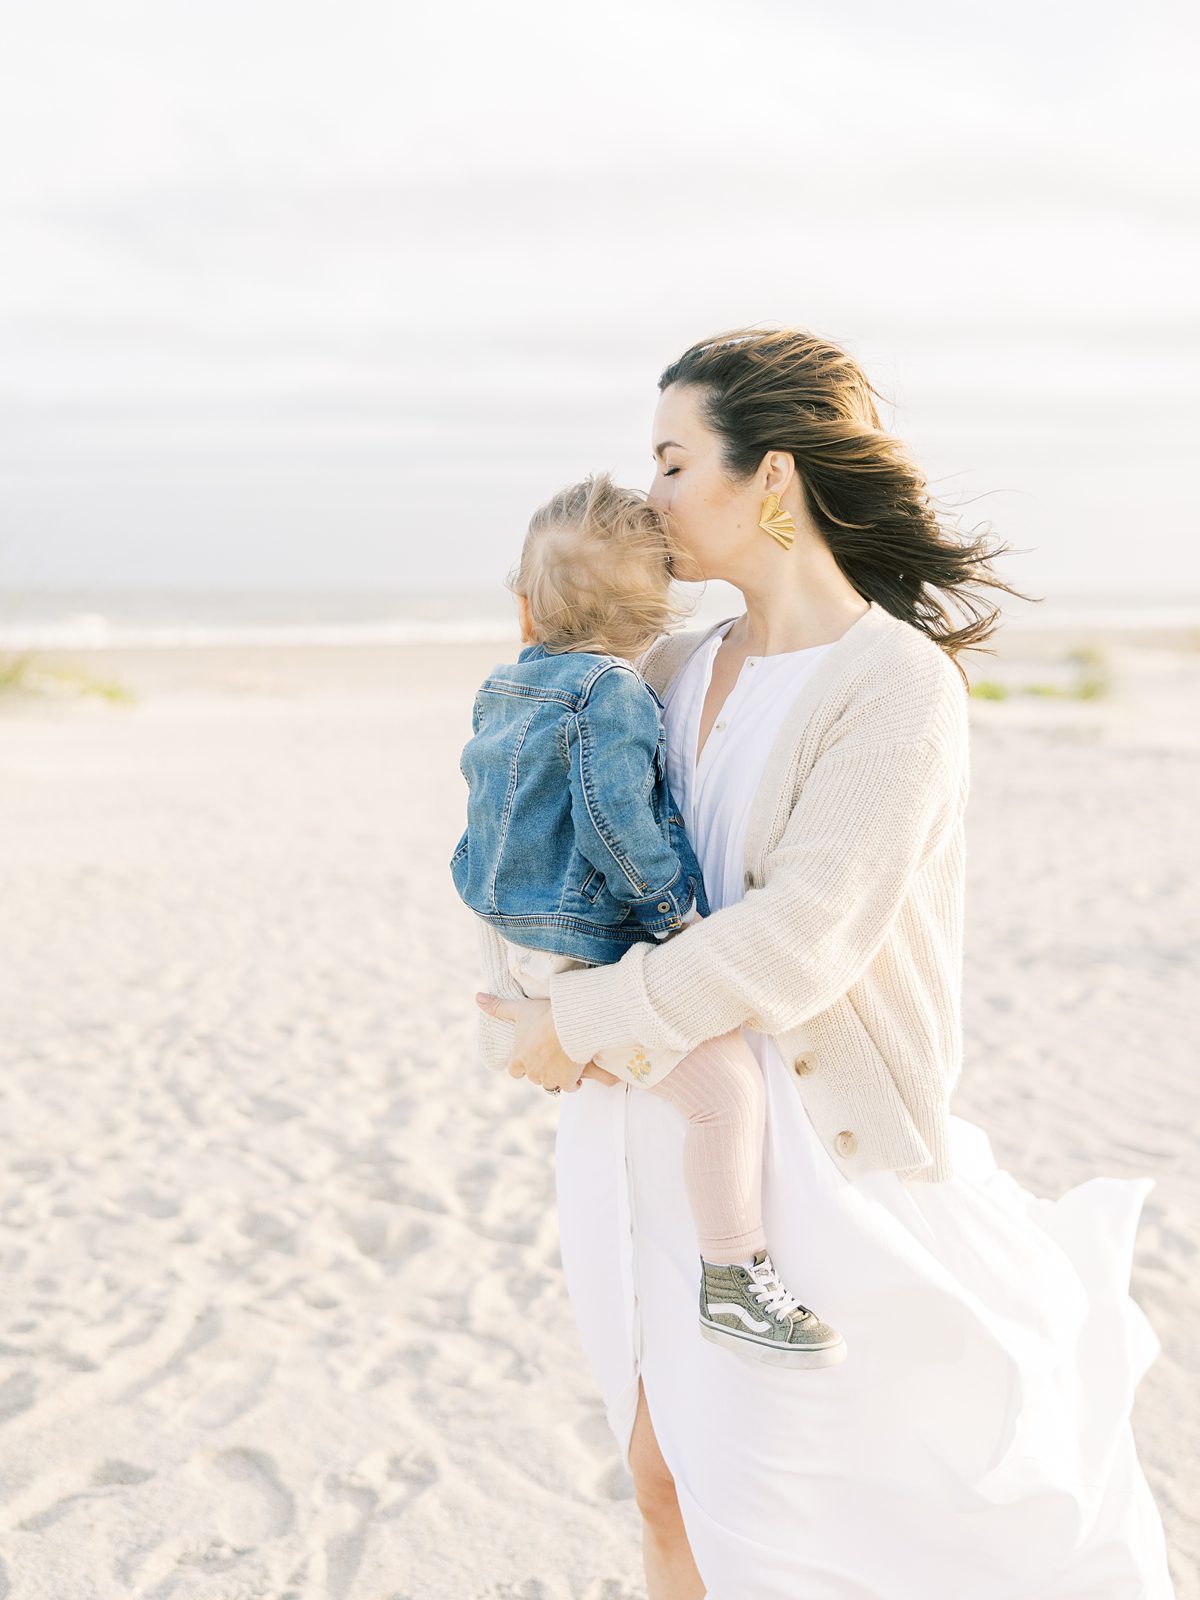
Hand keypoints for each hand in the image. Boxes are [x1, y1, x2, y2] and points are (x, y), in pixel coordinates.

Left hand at [475, 992, 593, 1091]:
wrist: (571, 1023)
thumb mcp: (520, 1009)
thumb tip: (478, 997)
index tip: (531, 1057)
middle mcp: (532, 1072)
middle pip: (534, 1077)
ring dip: (556, 1077)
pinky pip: (570, 1087)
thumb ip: (498, 1007)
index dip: (521, 1065)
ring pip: (551, 1083)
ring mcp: (550, 1078)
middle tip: (551, 1057)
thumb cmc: (544, 1015)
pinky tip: (577, 1075)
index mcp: (518, 1058)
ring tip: (564, 1065)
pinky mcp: (567, 1080)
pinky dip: (573, 1082)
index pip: (514, 1071)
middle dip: (540, 1069)